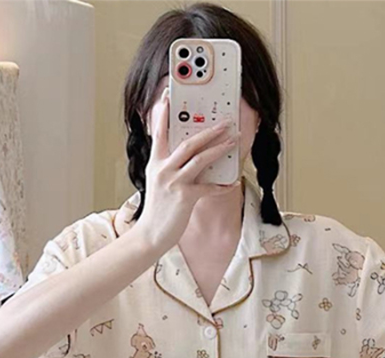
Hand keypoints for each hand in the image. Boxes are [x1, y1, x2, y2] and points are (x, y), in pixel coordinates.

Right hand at [131, 87, 240, 254]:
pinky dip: (222, 185)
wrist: (151, 234)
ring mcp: (173, 182)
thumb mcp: (158, 183)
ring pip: (200, 159)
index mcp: (155, 163)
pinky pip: (208, 187)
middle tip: (225, 123)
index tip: (169, 96)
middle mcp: (163, 169)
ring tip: (233, 141)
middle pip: (188, 142)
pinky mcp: (184, 197)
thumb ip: (170, 167)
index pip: (159, 131)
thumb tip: (191, 156)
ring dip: (219, 148)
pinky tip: (232, 183)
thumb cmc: (158, 210)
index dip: (164, 112)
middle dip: (209, 131)